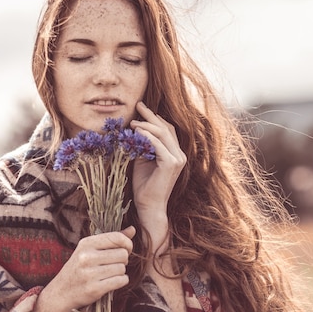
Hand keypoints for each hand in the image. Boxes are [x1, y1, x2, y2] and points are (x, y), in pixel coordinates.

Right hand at [45, 226, 134, 311]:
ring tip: (110, 273)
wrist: (62, 292)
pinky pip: (120, 281)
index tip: (126, 249)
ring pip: (122, 268)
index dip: (127, 244)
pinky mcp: (94, 289)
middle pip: (123, 254)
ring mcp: (89, 274)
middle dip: (123, 260)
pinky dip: (121, 281)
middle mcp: (87, 257)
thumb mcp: (90, 249)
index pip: (117, 238)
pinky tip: (112, 281)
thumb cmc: (79, 268)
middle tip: (114, 264)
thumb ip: (112, 239)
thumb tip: (132, 230)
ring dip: (120, 272)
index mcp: (86, 243)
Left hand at [130, 102, 186, 218]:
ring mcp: (177, 159)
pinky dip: (147, 136)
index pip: (167, 130)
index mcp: (175, 154)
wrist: (149, 206)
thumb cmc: (144, 186)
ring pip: (163, 134)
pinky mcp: (171, 164)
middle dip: (151, 115)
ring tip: (133, 121)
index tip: (141, 109)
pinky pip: (158, 144)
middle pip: (166, 128)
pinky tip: (137, 131)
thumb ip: (143, 146)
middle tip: (138, 105)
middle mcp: (179, 155)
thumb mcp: (142, 161)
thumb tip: (135, 130)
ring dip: (147, 125)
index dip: (155, 118)